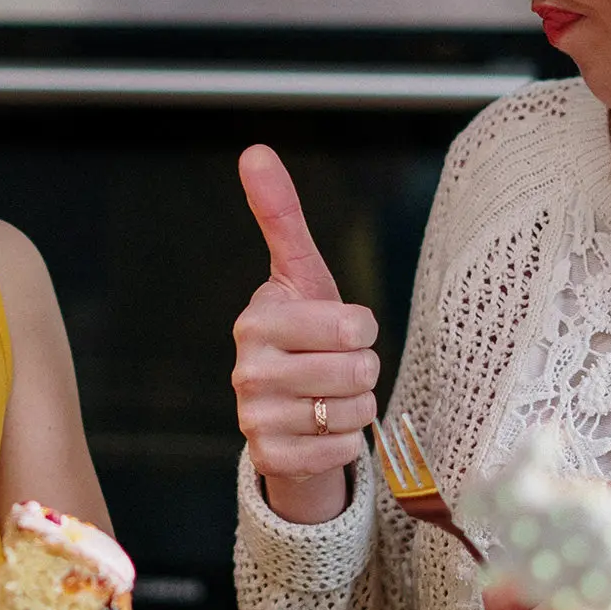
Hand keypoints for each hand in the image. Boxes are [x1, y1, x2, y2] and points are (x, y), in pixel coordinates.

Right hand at [233, 145, 378, 524]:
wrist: (288, 408)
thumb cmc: (304, 332)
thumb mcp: (301, 274)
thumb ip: (280, 214)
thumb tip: (254, 150)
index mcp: (256, 320)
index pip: (354, 323)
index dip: (362, 328)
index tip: (339, 329)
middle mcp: (246, 370)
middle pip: (358, 370)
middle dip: (363, 370)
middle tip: (337, 367)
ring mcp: (253, 417)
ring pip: (353, 413)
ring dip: (356, 408)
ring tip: (329, 398)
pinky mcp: (269, 459)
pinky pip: (341, 452)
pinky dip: (346, 443)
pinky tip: (322, 431)